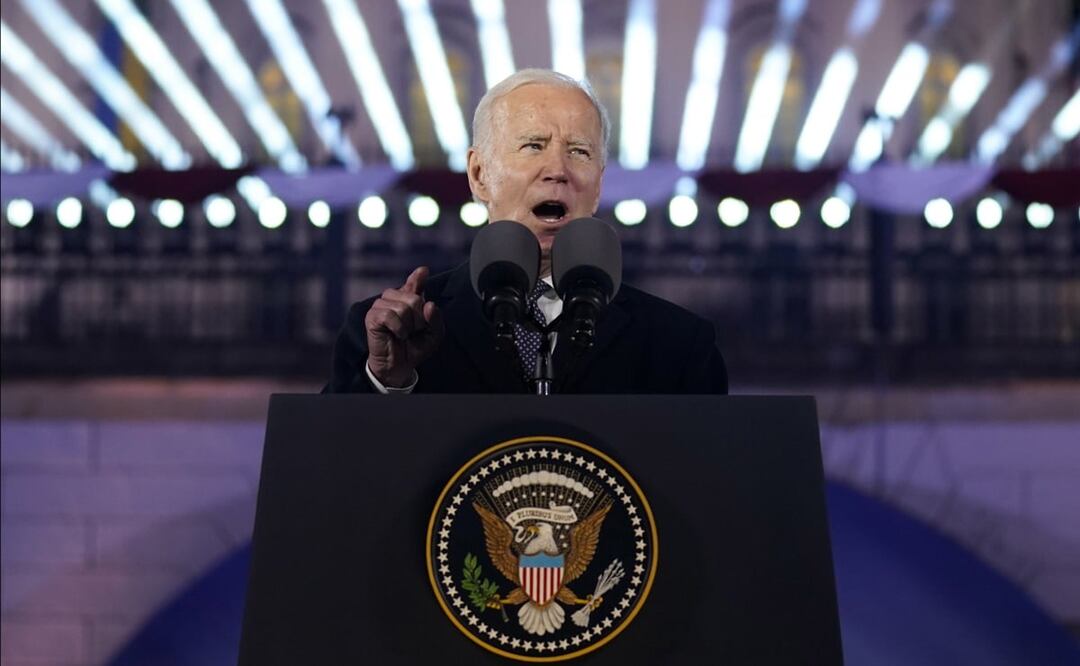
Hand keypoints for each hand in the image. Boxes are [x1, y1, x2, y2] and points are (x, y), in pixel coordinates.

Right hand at [364, 266, 443, 387]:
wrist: (400, 366)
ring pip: (403, 308)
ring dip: (408, 326)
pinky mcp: (372, 316)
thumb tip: (429, 304)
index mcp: (409, 298)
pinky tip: (397, 335)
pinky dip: (398, 328)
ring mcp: (381, 305)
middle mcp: (394, 297)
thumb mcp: (434, 334)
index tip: (423, 271)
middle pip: (414, 299)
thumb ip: (435, 318)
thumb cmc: (416, 347)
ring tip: (404, 334)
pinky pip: (390, 315)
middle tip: (413, 331)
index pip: (415, 282)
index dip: (418, 277)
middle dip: (419, 320)